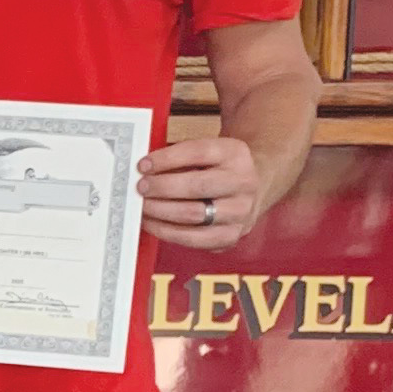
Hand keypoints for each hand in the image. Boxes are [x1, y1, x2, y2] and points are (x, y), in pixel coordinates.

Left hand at [137, 130, 266, 246]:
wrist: (251, 189)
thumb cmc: (218, 169)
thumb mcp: (207, 153)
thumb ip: (179, 157)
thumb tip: (143, 169)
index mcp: (235, 153)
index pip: (198, 152)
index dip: (167, 159)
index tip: (143, 165)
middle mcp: (243, 183)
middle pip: (197, 186)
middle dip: (162, 187)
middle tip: (140, 188)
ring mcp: (240, 212)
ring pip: (194, 215)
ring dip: (160, 211)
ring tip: (143, 206)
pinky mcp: (231, 236)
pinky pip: (195, 239)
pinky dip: (167, 232)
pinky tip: (153, 223)